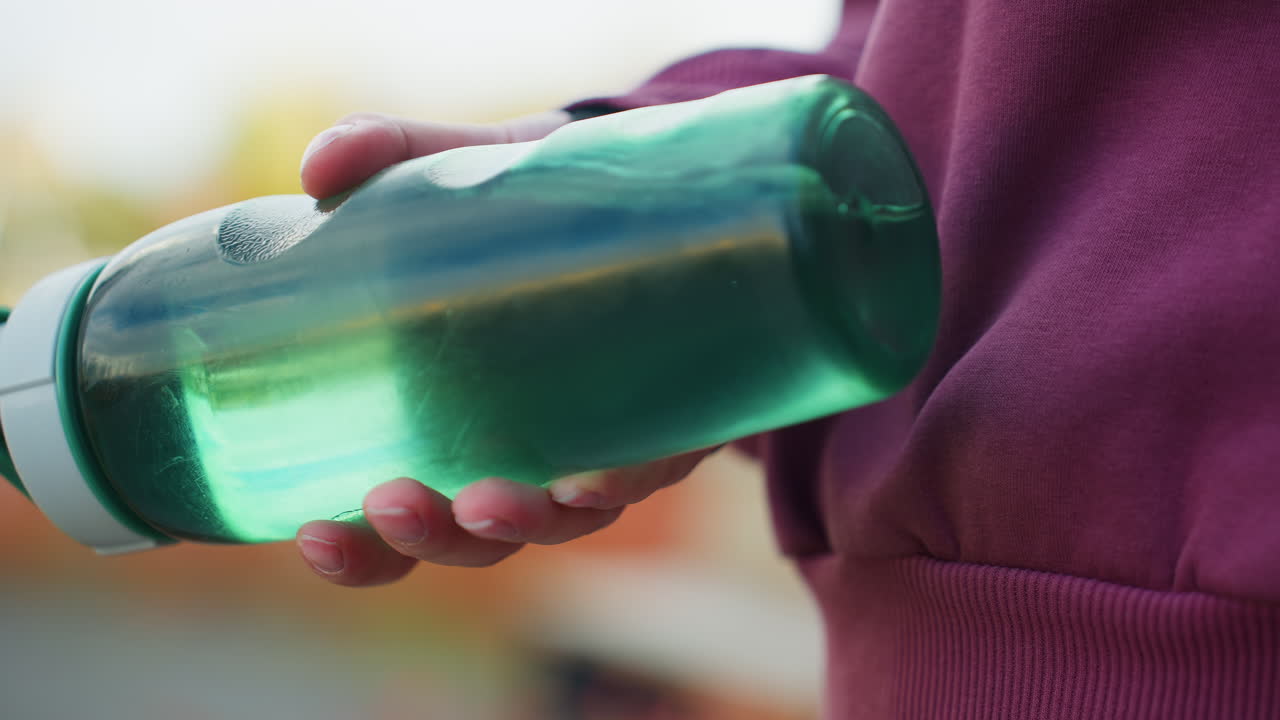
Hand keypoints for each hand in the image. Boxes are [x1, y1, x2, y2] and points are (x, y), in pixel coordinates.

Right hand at [294, 110, 716, 585]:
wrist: (634, 192)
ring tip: (485, 502)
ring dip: (520, 523)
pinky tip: (600, 476)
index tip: (314, 536)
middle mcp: (524, 459)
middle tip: (392, 502)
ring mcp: (599, 449)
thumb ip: (387, 158)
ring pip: (558, 520)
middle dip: (433, 539)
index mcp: (451, 432)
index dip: (357, 552)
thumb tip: (318, 163)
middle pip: (474, 539)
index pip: (395, 526)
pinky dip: (623, 480)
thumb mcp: (452, 176)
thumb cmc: (516, 209)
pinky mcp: (670, 424)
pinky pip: (648, 471)